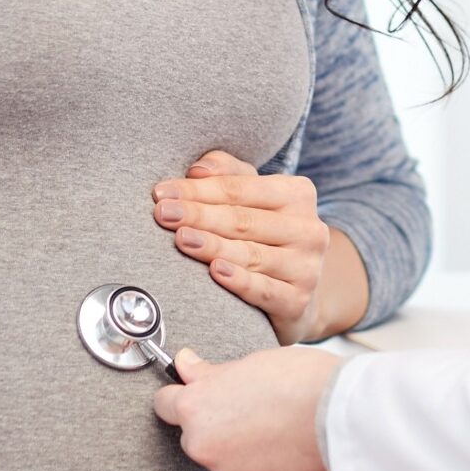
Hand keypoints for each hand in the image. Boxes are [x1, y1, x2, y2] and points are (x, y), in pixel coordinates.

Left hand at [152, 151, 357, 343]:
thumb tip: (197, 170)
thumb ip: (226, 174)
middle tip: (163, 214)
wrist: (293, 291)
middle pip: (243, 220)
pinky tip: (216, 271)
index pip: (239, 188)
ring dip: (212, 246)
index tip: (161, 192)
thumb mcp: (251, 198)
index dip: (198, 190)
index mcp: (298, 193)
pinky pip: (264, 290)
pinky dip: (240, 281)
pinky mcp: (298, 301)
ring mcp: (307, 267)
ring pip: (251, 254)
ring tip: (181, 239)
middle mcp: (308, 229)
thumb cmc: (262, 235)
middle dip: (198, 215)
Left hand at [153, 345, 337, 470]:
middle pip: (196, 437)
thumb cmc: (301, 380)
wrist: (343, 416)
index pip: (165, 405)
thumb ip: (211, 372)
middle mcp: (203, 446)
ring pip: (226, 463)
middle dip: (217, 427)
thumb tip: (184, 365)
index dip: (182, 398)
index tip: (196, 396)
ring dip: (242, 452)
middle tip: (255, 411)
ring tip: (279, 432)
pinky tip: (289, 453)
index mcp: (196, 407)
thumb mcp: (250, 362)